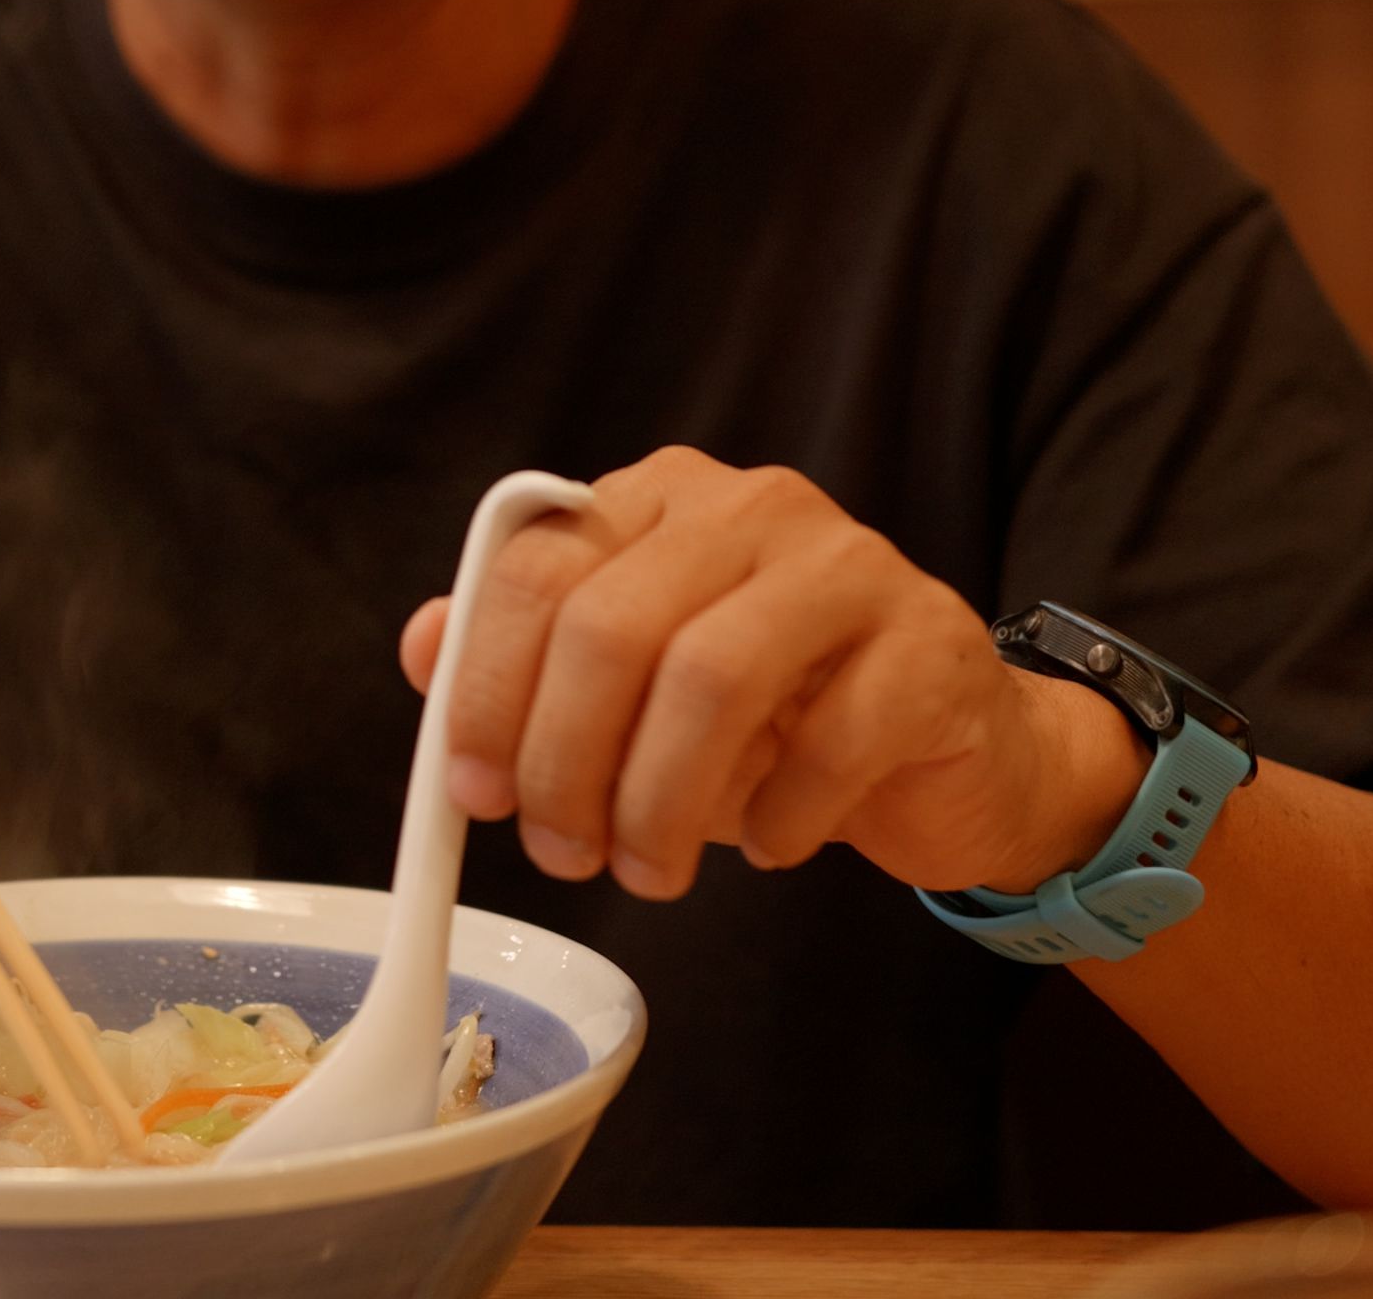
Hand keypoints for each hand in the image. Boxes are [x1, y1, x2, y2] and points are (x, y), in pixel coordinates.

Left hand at [396, 448, 1144, 899]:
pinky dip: (778, 818)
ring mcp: (851, 566)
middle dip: (567, 762)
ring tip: (650, 871)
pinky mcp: (930, 646)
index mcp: (658, 500)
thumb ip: (527, 661)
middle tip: (566, 852)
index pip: (538, 569)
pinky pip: (832, 741)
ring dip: (660, 802)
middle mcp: (751, 508)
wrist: (949, 749)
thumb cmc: (773, 719)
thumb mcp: (632, 693)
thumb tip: (423, 645)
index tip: (473, 791)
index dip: (488, 689)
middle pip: (614, 626)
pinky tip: (768, 844)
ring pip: (713, 677)